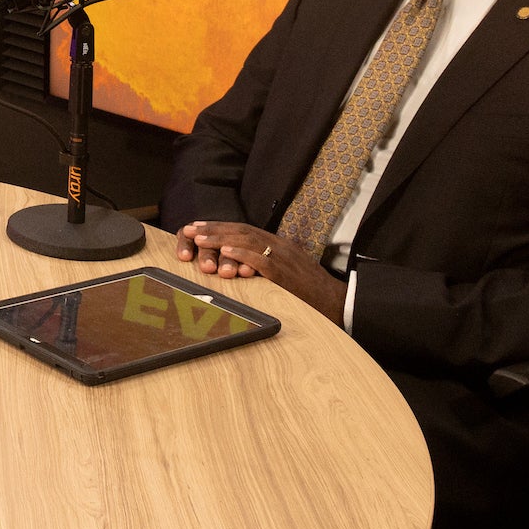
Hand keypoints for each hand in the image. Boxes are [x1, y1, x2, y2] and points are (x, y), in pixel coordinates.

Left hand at [175, 221, 346, 324]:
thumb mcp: (289, 270)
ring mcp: (284, 258)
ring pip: (248, 241)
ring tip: (200, 238)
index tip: (199, 227)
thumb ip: (268, 263)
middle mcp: (281, 246)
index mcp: (280, 244)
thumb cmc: (311, 291)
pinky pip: (261, 259)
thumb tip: (243, 263)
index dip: (220, 227)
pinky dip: (242, 253)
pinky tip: (225, 251)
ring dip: (221, 238)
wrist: (338, 302)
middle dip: (214, 229)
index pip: (245, 230)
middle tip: (190, 228)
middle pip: (242, 231)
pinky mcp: (286, 273)